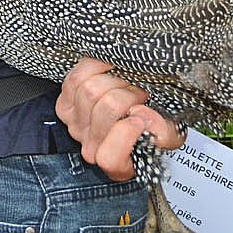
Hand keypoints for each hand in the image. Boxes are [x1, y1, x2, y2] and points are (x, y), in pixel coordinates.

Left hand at [56, 58, 184, 181]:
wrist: (130, 117)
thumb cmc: (149, 129)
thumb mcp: (168, 136)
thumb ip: (164, 133)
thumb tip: (142, 115)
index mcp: (116, 165)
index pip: (109, 157)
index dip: (127, 132)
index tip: (141, 116)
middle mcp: (90, 148)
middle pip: (106, 108)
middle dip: (129, 95)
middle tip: (140, 95)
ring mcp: (75, 126)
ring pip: (90, 90)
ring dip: (114, 81)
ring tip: (126, 87)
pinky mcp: (64, 106)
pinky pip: (74, 79)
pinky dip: (93, 68)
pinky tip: (108, 69)